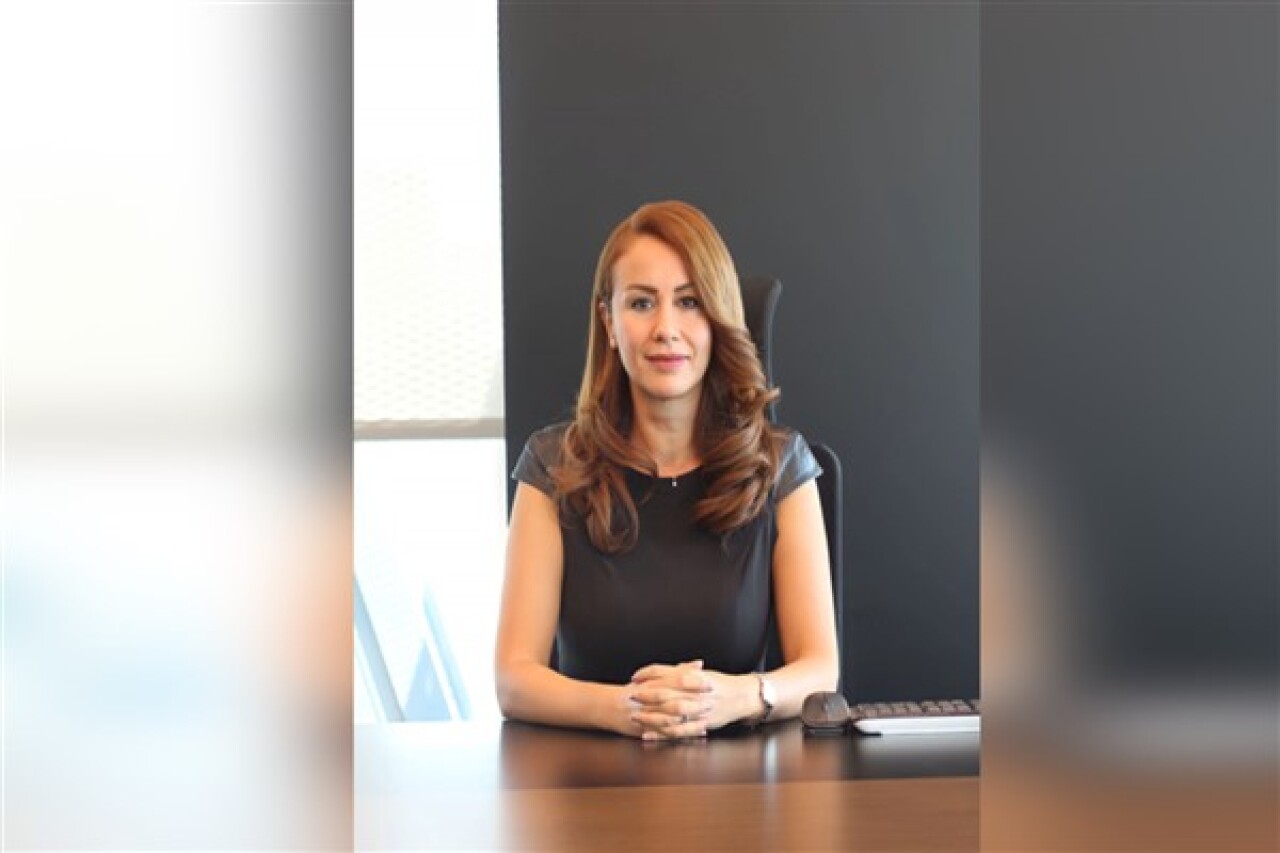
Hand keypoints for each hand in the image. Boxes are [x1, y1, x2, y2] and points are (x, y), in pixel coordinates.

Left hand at [627, 660, 753, 740]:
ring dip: (650, 715)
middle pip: (666, 693)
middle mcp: (695, 692)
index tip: (634, 677)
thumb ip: (680, 671)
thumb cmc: (720, 684)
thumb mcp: (701, 672)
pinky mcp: (700, 724)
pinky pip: (678, 731)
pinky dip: (662, 734)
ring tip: (634, 716)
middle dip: (646, 695)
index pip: (667, 673)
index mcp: (694, 676)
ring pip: (670, 714)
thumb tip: (655, 673)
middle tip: (630, 696)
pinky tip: (647, 735)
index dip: (648, 675)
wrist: (742, 696)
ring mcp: (698, 710)